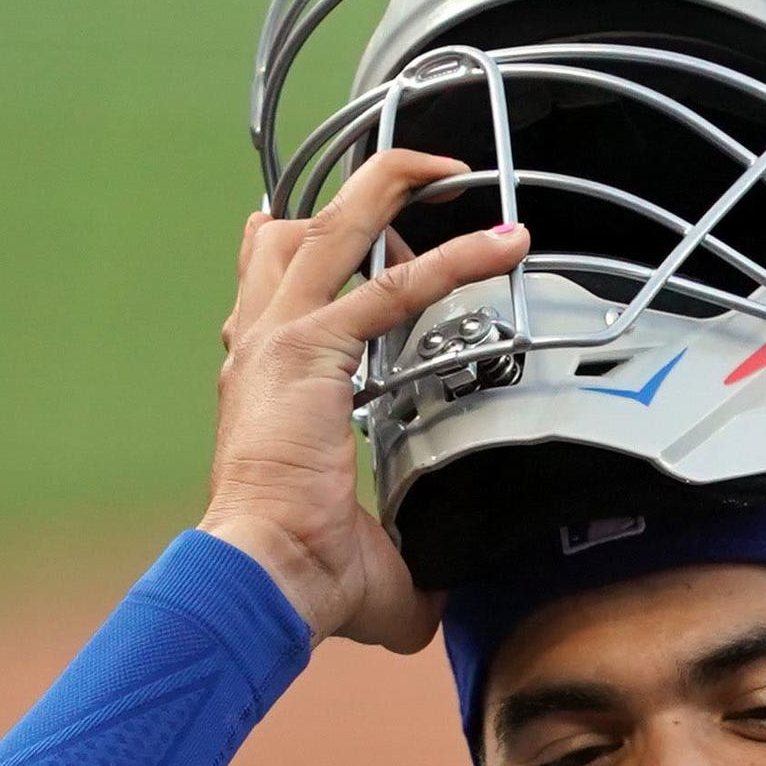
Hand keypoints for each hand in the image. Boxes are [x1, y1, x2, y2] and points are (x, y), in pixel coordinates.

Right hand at [197, 151, 528, 650]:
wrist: (262, 576)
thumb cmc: (300, 574)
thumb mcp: (362, 549)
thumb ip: (403, 556)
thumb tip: (446, 596)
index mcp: (264, 381)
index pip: (276, 283)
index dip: (311, 245)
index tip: (353, 228)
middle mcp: (262, 345)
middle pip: (299, 234)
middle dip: (361, 192)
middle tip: (421, 170)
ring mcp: (280, 339)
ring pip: (335, 230)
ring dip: (393, 188)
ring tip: (453, 169)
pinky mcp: (312, 349)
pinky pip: (392, 286)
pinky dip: (454, 260)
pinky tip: (504, 244)